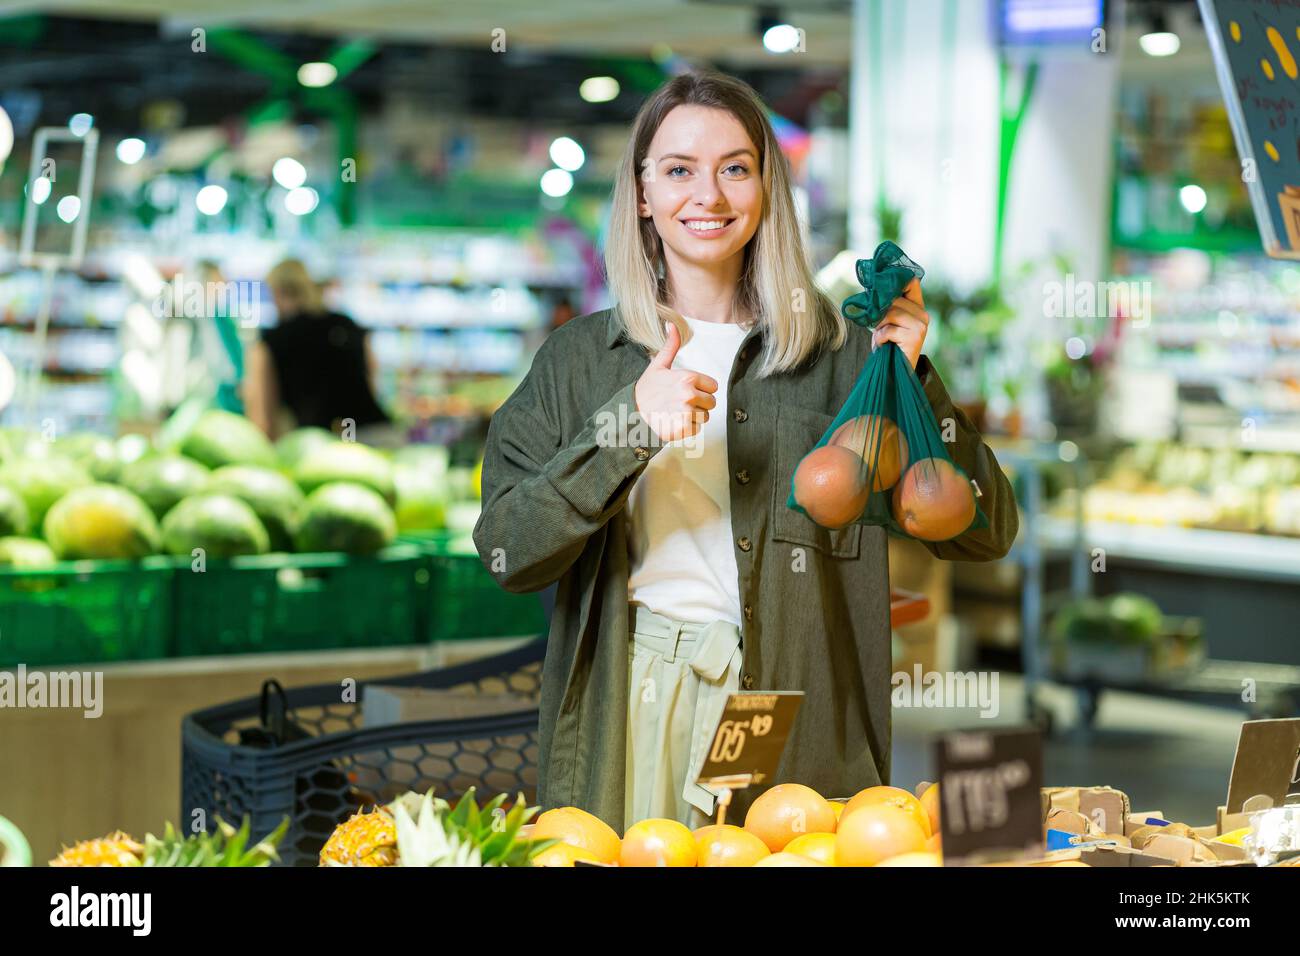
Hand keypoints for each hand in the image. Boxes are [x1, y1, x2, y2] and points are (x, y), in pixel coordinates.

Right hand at [634, 321, 718, 442]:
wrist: (632, 414)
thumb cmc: (647, 390)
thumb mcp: (658, 365)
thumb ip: (671, 346)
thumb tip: (671, 324)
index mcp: (687, 377)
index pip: (713, 386)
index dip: (702, 389)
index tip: (686, 391)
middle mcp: (689, 395)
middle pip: (711, 402)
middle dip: (699, 404)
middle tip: (680, 403)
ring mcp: (687, 413)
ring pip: (705, 417)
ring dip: (694, 417)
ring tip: (676, 413)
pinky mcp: (684, 429)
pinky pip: (698, 429)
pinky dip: (688, 429)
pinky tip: (674, 422)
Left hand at [872, 278, 928, 369]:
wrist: (895, 372)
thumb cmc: (888, 345)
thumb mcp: (887, 321)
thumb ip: (887, 305)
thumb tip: (875, 289)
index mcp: (917, 307)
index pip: (911, 282)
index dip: (895, 281)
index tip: (881, 287)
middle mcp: (923, 314)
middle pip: (894, 299)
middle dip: (879, 313)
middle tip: (878, 327)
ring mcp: (921, 326)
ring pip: (890, 313)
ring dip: (879, 326)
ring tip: (882, 337)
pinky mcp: (915, 337)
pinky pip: (888, 330)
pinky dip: (880, 338)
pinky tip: (884, 344)